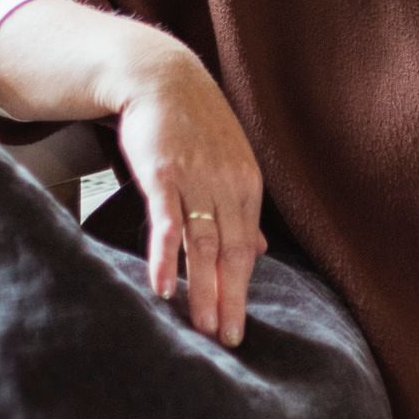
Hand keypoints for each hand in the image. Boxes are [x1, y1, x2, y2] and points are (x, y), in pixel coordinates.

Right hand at [99, 32, 266, 347]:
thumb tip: (258, 250)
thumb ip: (241, 209)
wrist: (161, 77)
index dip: (243, 290)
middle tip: (225, 340)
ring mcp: (195, 179)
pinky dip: (166, 257)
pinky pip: (166, 223)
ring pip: (202, 244)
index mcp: (247, 185)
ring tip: (202, 327)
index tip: (237, 327)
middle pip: (231, 252)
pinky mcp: (161, 174)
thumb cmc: (194, 124)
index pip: (248, 248)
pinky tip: (163, 288)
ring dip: (202, 289)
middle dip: (229, 299)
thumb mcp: (229, 163)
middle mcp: (227, 184)